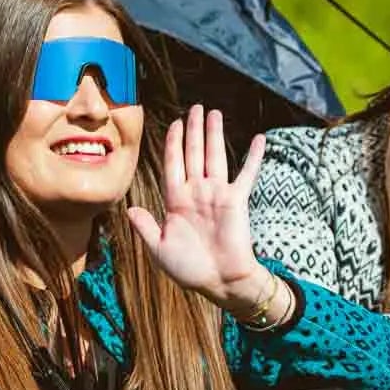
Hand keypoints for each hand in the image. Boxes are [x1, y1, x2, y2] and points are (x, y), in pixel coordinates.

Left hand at [124, 105, 275, 315]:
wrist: (220, 281)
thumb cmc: (190, 269)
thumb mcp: (159, 249)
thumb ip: (145, 228)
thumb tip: (130, 209)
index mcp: (176, 200)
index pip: (172, 164)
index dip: (172, 143)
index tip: (173, 124)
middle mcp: (196, 192)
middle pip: (193, 153)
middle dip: (193, 130)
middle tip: (195, 107)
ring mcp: (217, 194)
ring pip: (214, 156)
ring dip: (213, 134)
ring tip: (214, 112)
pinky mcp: (237, 200)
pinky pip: (246, 174)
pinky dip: (253, 157)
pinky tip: (259, 138)